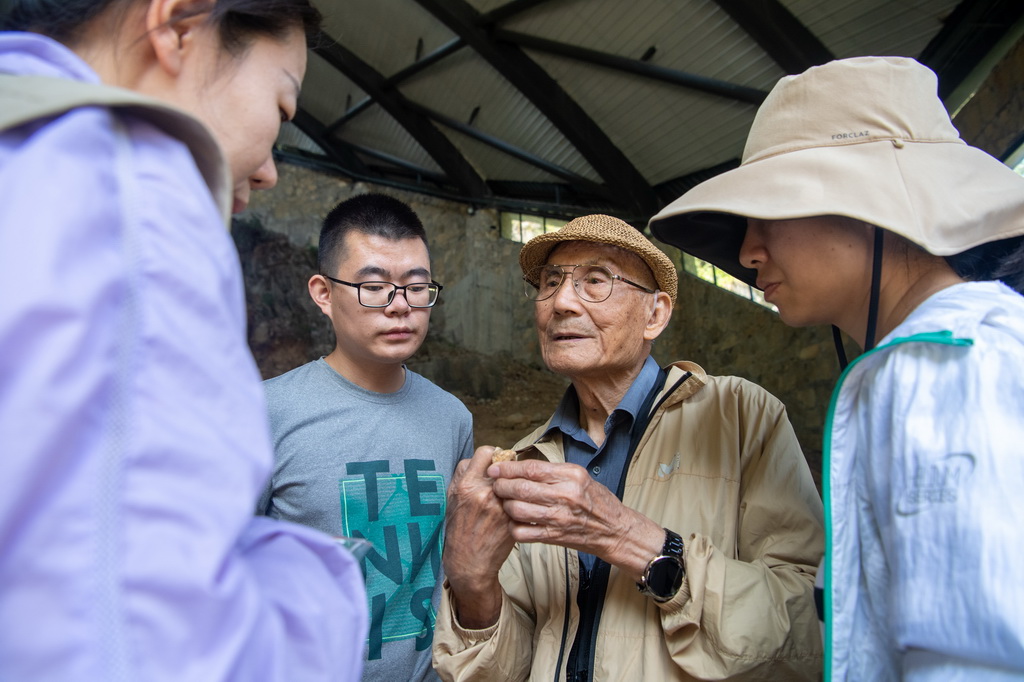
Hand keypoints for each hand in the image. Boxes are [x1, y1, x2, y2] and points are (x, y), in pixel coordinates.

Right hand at [443, 446, 515, 627]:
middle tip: (504, 479)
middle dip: (505, 470)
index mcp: (467, 485)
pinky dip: (520, 500)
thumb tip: (479, 459)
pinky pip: (521, 498)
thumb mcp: (452, 498)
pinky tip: (513, 508)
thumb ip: (464, 474)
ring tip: (509, 494)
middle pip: (505, 465)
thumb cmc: (458, 529)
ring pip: (516, 481)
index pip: (487, 452)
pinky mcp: (514, 518)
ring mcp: (501, 506)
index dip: (491, 456)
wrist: (469, 562)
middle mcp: (485, 493)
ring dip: (514, 484)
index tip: (494, 463)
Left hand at [488, 458, 663, 579]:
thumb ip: (553, 472)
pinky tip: (515, 522)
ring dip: (505, 506)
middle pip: (521, 488)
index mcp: (571, 475)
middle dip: (501, 485)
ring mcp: (559, 518)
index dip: (508, 468)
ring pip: (518, 509)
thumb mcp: (580, 477)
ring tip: (503, 502)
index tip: (495, 467)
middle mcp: (565, 495)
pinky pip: (523, 532)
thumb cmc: (596, 501)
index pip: (531, 468)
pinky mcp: (554, 536)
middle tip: (495, 485)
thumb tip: (522, 466)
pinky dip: (513, 527)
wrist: (614, 530)